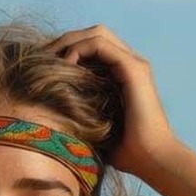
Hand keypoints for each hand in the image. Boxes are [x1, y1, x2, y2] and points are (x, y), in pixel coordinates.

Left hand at [44, 25, 180, 182]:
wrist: (155, 161)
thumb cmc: (130, 156)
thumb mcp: (100, 132)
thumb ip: (85, 119)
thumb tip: (55, 124)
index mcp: (125, 76)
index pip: (93, 48)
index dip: (68, 51)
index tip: (43, 65)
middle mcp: (131, 64)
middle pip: (93, 35)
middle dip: (65, 41)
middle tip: (40, 56)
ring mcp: (134, 64)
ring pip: (96, 34)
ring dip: (69, 41)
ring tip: (48, 57)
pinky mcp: (133, 68)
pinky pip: (100, 44)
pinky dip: (79, 49)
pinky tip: (65, 64)